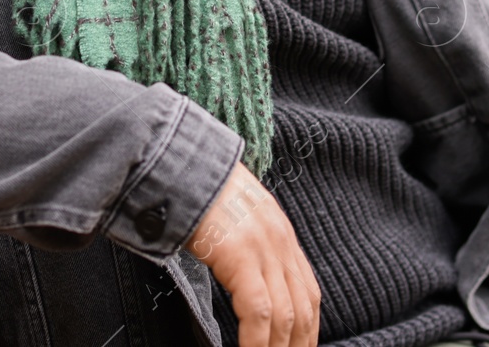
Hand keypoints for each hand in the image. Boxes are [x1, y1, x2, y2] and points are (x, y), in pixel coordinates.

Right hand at [186, 161, 319, 346]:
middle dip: (297, 346)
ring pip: (286, 316)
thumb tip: (242, 282)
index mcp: (280, 234)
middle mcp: (280, 241)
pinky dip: (257, 341)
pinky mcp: (242, 253)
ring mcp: (264, 247)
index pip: (309, 294)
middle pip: (303, 309)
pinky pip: (259, 310)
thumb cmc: (195, 189)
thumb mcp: (234, 217)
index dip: (308, 330)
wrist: (179, 161)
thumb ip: (246, 248)